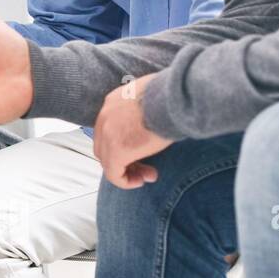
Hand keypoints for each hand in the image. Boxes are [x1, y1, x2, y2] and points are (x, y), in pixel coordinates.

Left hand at [93, 74, 172, 188]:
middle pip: (105, 145)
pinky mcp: (116, 151)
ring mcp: (108, 134)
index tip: (141, 151)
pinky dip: (124, 181)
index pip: (108, 128)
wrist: (174, 98)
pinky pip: (113, 174)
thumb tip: (156, 115)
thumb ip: (146, 107)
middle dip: (123, 159)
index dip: (122, 143)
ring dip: (126, 171)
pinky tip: (140, 181)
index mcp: (113, 102)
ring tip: (146, 177)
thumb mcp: (153, 96)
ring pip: (108, 161)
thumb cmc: (172, 95)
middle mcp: (105, 116)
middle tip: (144, 167)